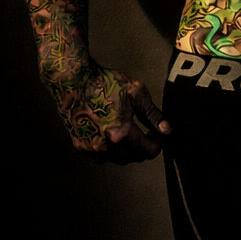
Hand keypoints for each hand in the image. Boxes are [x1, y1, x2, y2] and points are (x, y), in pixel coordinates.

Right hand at [47, 62, 170, 162]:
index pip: (148, 151)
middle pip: (134, 157)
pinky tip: (110, 136)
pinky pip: (100, 157)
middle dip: (143, 147)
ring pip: (118, 159)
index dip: (157, 143)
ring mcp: (91, 147)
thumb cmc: (103, 83)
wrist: (73, 80)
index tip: (156, 134)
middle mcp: (105, 145)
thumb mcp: (136, 93)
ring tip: (129, 134)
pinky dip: (109, 151)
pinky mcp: (80, 145)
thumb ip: (153, 115)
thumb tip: (167, 129)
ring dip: (128, 151)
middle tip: (145, 133)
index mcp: (121, 133)